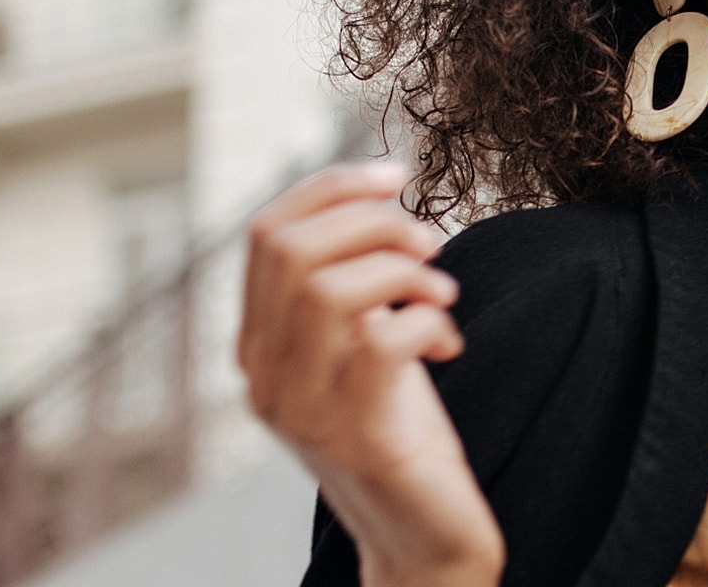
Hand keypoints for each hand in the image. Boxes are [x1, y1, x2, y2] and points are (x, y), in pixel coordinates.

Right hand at [239, 164, 503, 586]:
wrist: (420, 532)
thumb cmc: (400, 426)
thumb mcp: (362, 341)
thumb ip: (350, 284)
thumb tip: (378, 197)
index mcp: (259, 345)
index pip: (264, 234)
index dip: (331, 188)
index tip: (397, 176)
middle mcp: (265, 378)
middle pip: (290, 252)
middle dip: (374, 223)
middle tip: (430, 244)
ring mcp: (304, 413)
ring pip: (328, 292)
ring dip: (403, 272)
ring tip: (442, 294)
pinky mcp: (358, 440)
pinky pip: (381, 344)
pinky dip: (426, 321)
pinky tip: (449, 342)